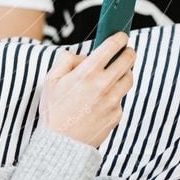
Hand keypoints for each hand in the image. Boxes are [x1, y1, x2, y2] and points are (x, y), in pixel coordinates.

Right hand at [39, 32, 134, 146]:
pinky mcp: (117, 115)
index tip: (122, 36)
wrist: (62, 144)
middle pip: (128, 61)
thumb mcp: (50, 80)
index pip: (111, 47)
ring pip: (129, 79)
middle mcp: (103, 85)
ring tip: (116, 73)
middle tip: (127, 50)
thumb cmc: (54, 110)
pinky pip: (121, 99)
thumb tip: (81, 55)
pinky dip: (115, 95)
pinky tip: (102, 100)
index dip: (119, 38)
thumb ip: (65, 60)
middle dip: (129, 52)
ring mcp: (113, 101)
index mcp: (87, 73)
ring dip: (126, 72)